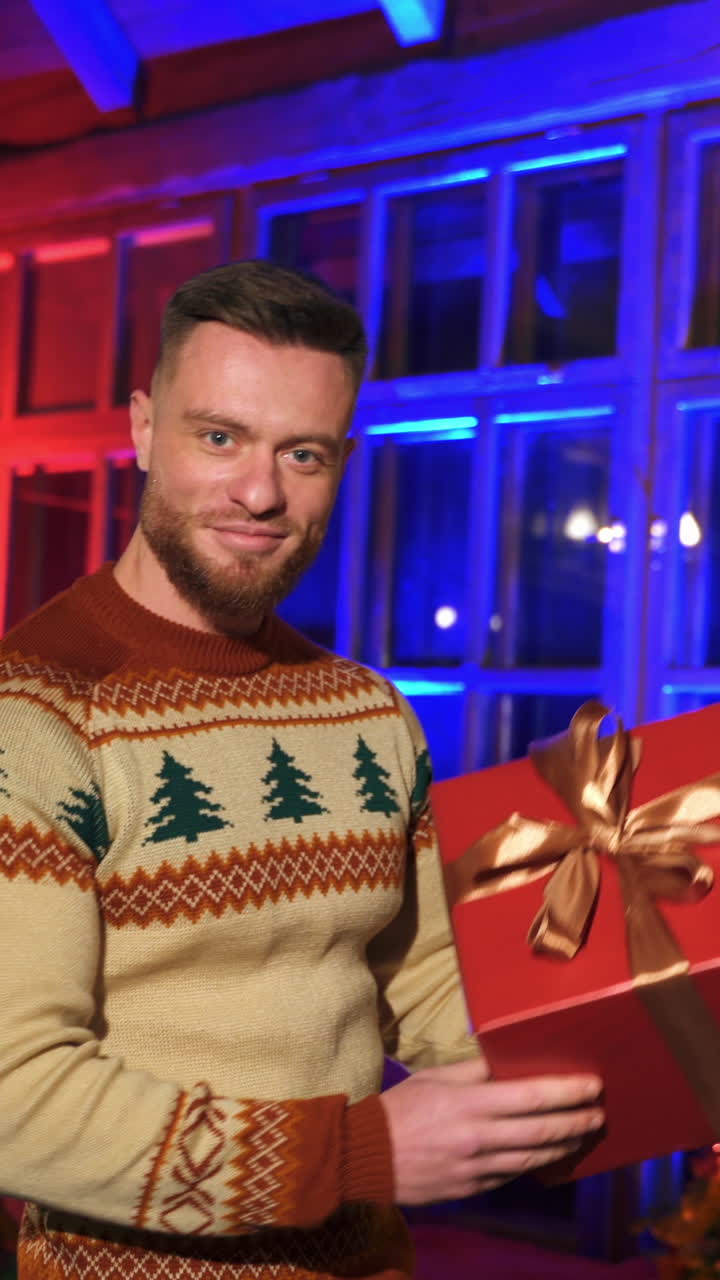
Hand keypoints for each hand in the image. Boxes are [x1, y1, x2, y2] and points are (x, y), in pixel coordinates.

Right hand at [379, 1057, 603, 1203]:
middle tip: (599, 1113)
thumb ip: (476, 1071)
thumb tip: (510, 1062)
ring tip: (583, 1134)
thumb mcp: (436, 1077)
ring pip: (533, 1159)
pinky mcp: (473, 1190)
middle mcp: (479, 1138)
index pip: (531, 1097)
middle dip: (576, 1122)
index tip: (592, 1085)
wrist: (367, 1157)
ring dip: (564, 1146)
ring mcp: (478, 1169)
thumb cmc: (402, 1108)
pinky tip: (549, 1155)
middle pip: (541, 1132)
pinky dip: (536, 1163)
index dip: (567, 1092)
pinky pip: (513, 1175)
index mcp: (470, 1104)